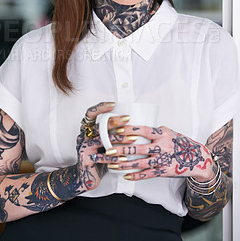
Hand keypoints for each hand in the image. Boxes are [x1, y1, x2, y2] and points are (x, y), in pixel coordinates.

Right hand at [76, 102, 129, 190]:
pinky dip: (113, 158)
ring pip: (101, 140)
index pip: (91, 113)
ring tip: (133, 138)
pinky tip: (124, 158)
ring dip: (118, 139)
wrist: (85, 177)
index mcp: (88, 129)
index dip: (101, 107)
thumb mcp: (104, 143)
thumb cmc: (99, 157)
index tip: (114, 104)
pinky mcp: (85, 158)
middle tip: (128, 119)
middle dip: (114, 121)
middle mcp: (84, 136)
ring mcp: (84, 147)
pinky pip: (101, 157)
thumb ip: (111, 133)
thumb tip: (132, 123)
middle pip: (99, 125)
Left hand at [95, 125, 214, 181]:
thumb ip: (153, 130)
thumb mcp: (168, 132)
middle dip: (119, 149)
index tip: (114, 129)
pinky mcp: (163, 171)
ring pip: (138, 162)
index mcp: (161, 133)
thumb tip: (135, 127)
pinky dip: (135, 176)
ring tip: (110, 163)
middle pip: (136, 147)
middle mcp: (161, 146)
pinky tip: (124, 175)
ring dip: (122, 164)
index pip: (141, 129)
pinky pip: (146, 174)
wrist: (198, 158)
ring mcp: (162, 160)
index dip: (127, 129)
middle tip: (106, 149)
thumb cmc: (180, 142)